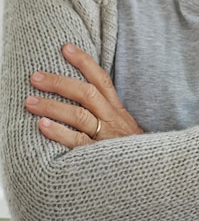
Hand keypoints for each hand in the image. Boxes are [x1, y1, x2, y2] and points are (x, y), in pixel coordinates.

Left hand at [25, 44, 143, 147]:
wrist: (146, 171)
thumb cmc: (128, 148)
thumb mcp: (123, 124)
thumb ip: (105, 109)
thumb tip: (80, 91)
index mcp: (117, 109)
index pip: (101, 79)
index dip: (84, 62)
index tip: (66, 48)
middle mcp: (112, 118)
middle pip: (86, 93)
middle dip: (60, 83)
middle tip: (36, 77)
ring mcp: (105, 136)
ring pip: (79, 115)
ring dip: (53, 106)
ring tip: (31, 101)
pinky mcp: (98, 155)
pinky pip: (77, 141)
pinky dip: (59, 132)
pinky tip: (43, 125)